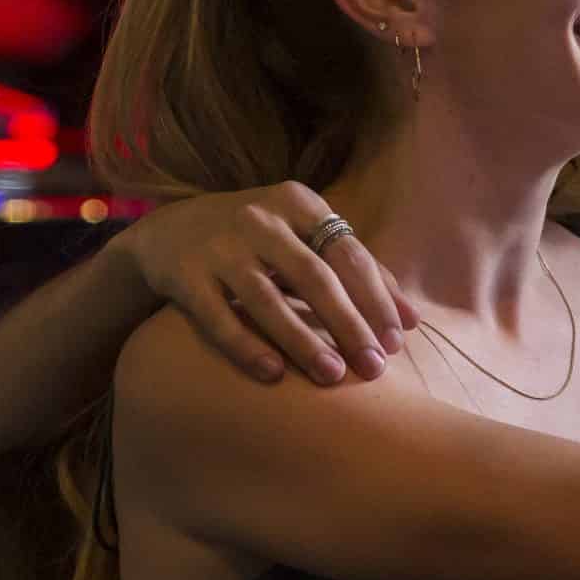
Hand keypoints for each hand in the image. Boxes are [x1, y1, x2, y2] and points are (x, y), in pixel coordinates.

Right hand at [113, 183, 415, 385]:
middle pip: (314, 276)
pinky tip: (274, 375)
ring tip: (333, 377)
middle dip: (350, 325)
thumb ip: (357, 270)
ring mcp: (219, 247)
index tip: (396, 340)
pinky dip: (247, 347)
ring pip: (268, 300)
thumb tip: (411, 320)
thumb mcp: (304, 236)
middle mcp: (259, 219)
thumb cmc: (259, 239)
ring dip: (304, 341)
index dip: (376, 297)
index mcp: (297, 202)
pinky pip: (219, 318)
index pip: (348, 252)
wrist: (168, 231)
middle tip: (374, 368)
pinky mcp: (186, 277)